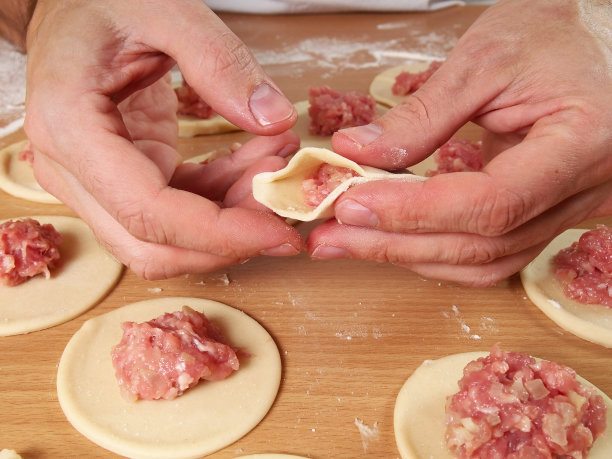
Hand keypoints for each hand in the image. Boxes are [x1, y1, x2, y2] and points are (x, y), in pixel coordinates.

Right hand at [24, 0, 300, 278]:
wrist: (69, 9)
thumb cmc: (101, 2)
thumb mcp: (164, 9)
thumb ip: (220, 62)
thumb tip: (273, 119)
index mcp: (70, 126)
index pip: (145, 211)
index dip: (217, 233)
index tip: (276, 230)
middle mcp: (71, 168)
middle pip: (152, 245)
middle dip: (228, 240)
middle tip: (285, 207)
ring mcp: (93, 181)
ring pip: (167, 239)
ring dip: (231, 221)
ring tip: (277, 167)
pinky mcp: (121, 180)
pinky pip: (179, 209)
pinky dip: (222, 199)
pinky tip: (257, 162)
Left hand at [307, 0, 611, 285]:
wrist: (588, 47)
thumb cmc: (547, 40)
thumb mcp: (482, 60)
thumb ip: (421, 116)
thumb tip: (357, 154)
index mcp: (582, 143)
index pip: (494, 200)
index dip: (417, 210)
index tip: (352, 204)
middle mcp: (582, 192)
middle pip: (482, 243)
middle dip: (395, 242)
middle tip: (330, 235)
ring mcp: (564, 212)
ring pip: (482, 262)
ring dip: (406, 255)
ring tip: (345, 241)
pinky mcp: (540, 218)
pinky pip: (486, 254)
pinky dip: (431, 252)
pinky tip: (388, 239)